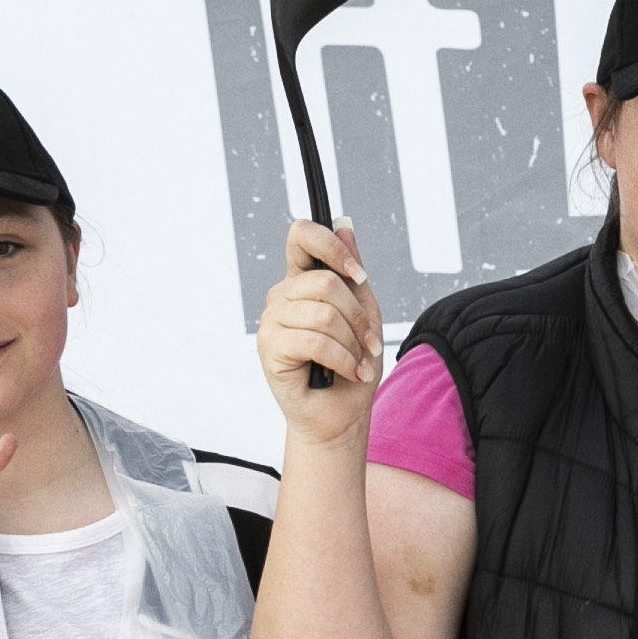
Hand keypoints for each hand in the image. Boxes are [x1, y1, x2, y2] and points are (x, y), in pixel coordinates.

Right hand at [255, 218, 385, 446]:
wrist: (341, 414)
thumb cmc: (351, 364)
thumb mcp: (364, 311)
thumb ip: (352, 271)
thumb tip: (344, 224)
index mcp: (302, 281)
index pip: (301, 236)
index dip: (330, 245)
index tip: (357, 275)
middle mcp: (282, 296)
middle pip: (325, 282)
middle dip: (357, 316)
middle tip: (368, 342)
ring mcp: (272, 321)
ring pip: (324, 314)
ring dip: (352, 344)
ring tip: (357, 361)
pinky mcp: (269, 348)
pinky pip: (315, 341)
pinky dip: (343, 360)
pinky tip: (349, 372)